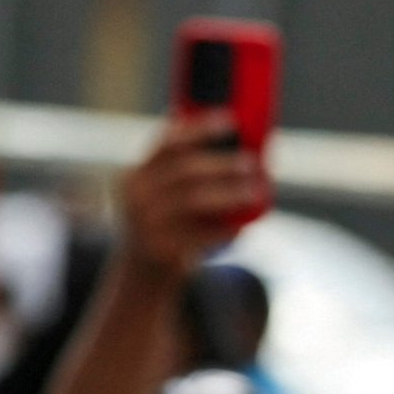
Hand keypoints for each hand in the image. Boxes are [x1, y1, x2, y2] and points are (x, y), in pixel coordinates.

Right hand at [117, 114, 262, 279]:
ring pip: (195, 200)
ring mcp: (146, 223)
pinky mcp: (162, 249)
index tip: (231, 120)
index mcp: (136, 175)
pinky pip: (201, 234)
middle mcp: (136, 196)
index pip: (167, 143)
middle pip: (185, 170)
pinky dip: (225, 227)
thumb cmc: (167, 225)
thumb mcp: (163, 196)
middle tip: (252, 163)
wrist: (143, 273)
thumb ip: (187, 174)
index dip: (200, 129)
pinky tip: (242, 225)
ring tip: (257, 191)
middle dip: (222, 164)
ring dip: (230, 193)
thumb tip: (242, 149)